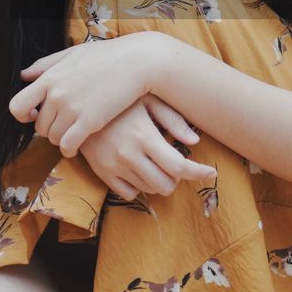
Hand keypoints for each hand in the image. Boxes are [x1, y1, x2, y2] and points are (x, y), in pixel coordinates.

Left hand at [12, 33, 164, 157]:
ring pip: (53, 138)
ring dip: (61, 139)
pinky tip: (76, 147)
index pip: (17, 105)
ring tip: (73, 133)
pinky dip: (69, 150)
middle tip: (64, 124)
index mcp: (50, 77)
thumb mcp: (73, 54)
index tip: (34, 115)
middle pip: (39, 126)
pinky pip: (68, 146)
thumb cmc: (108, 55)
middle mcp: (56, 94)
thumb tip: (23, 75)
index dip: (23, 115)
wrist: (137, 62)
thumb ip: (46, 64)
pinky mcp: (89, 122)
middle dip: (49, 128)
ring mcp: (72, 108)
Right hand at [80, 94, 216, 200]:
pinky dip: (139, 186)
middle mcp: (129, 154)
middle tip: (176, 164)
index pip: (178, 166)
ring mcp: (113, 166)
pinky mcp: (101, 172)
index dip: (199, 173)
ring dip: (159, 180)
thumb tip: (194, 141)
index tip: (212, 173)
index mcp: (144, 135)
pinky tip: (139, 168)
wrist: (80, 102)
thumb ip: (172, 119)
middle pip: (166, 185)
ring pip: (149, 190)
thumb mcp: (147, 100)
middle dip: (177, 178)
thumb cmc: (120, 98)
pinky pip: (128, 193)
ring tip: (155, 161)